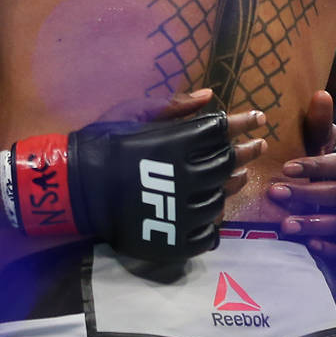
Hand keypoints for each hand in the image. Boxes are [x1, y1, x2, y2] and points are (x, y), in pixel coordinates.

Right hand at [4, 90, 264, 265]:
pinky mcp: (175, 241)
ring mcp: (182, 213)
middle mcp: (186, 179)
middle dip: (245, 151)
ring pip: (220, 199)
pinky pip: (207, 234)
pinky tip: (214, 214)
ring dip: (232, 186)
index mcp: (176, 144)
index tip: (257, 118)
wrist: (76, 188)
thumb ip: (174, 106)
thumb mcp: (133, 112)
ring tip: (240, 177)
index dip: (240, 122)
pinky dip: (214, 224)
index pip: (220, 132)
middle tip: (259, 146)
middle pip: (226, 164)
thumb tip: (209, 95)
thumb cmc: (103, 142)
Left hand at [267, 90, 335, 277]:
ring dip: (314, 224)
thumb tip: (319, 95)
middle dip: (307, 194)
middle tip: (275, 193)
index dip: (316, 165)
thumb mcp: (330, 144)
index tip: (286, 167)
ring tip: (285, 224)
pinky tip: (310, 245)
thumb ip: (322, 124)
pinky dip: (332, 248)